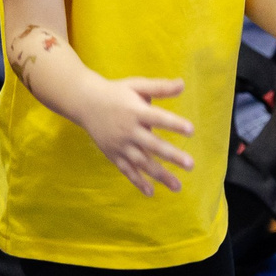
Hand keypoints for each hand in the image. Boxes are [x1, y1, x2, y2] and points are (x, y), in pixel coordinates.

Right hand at [78, 75, 197, 196]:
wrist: (84, 102)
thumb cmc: (116, 92)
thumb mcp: (137, 85)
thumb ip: (160, 87)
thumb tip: (183, 84)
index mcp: (136, 111)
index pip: (158, 118)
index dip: (174, 124)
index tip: (191, 130)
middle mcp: (128, 130)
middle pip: (152, 145)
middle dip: (171, 155)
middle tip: (190, 165)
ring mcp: (120, 145)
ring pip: (141, 162)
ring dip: (160, 175)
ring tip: (177, 186)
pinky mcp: (113, 154)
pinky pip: (126, 170)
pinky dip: (137, 181)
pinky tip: (151, 192)